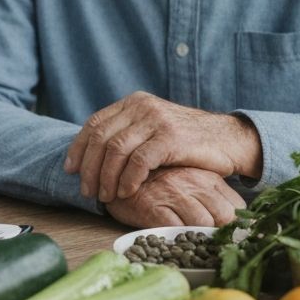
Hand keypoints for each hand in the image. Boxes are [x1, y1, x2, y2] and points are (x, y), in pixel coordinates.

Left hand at [64, 92, 261, 202]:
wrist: (229, 140)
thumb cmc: (187, 142)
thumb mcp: (152, 129)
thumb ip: (128, 134)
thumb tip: (92, 157)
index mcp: (133, 103)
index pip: (94, 123)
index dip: (79, 147)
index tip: (71, 169)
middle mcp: (142, 107)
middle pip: (101, 138)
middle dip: (90, 168)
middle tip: (88, 191)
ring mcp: (156, 120)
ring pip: (116, 150)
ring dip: (106, 177)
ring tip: (105, 197)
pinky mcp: (171, 137)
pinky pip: (139, 160)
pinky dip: (128, 179)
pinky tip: (126, 192)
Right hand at [104, 166, 245, 227]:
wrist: (117, 172)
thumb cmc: (158, 181)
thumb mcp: (190, 180)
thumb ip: (211, 195)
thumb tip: (235, 220)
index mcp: (207, 176)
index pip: (237, 206)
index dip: (235, 225)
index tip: (229, 236)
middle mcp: (194, 183)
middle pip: (225, 216)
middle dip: (220, 232)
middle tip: (209, 241)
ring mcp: (173, 194)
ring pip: (202, 223)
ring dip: (198, 237)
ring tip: (189, 241)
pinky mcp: (153, 206)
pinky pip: (175, 229)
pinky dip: (176, 239)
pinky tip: (171, 238)